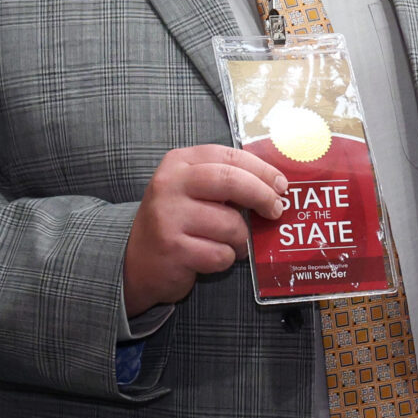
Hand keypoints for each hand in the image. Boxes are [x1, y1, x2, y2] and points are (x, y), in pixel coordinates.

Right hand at [123, 145, 289, 312]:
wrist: (136, 261)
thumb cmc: (176, 222)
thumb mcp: (192, 191)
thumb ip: (224, 182)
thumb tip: (275, 186)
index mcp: (178, 163)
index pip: (228, 156)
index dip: (261, 170)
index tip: (281, 185)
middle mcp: (170, 185)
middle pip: (231, 181)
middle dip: (262, 195)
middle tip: (275, 210)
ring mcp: (168, 216)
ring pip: (230, 224)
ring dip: (241, 238)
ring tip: (232, 242)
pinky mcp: (173, 248)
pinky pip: (220, 254)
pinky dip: (225, 259)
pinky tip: (213, 256)